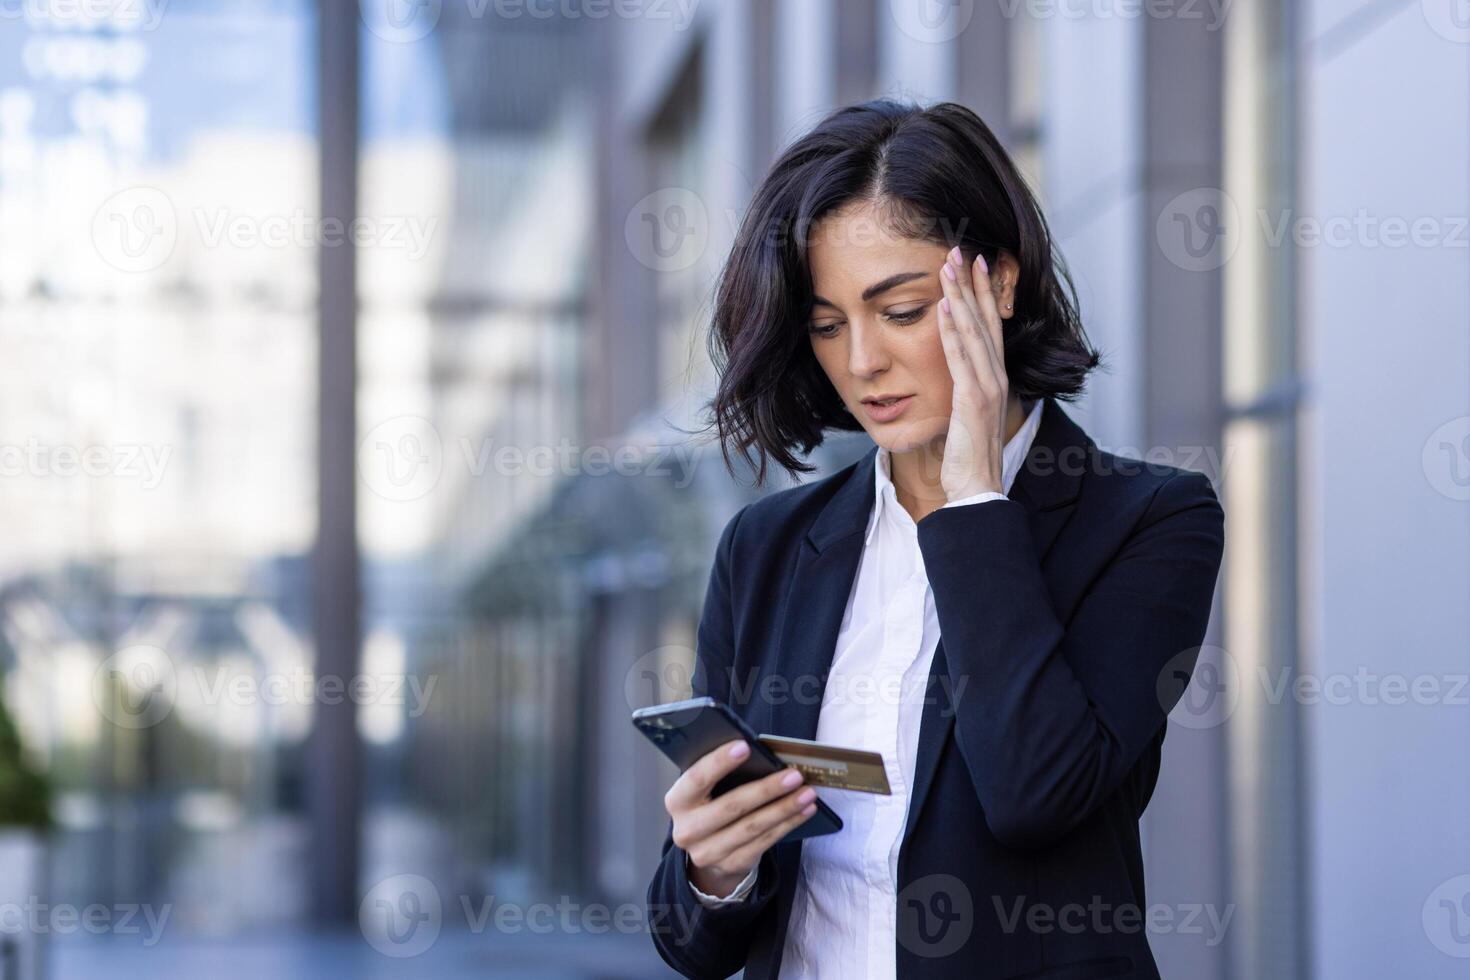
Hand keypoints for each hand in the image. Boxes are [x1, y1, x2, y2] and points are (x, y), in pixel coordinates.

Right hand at [664, 739, 817, 897]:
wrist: (706, 849)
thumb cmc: (710, 804)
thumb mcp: (705, 789)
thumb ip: (720, 774)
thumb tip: (760, 754)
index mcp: (677, 800)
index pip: (696, 778)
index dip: (719, 762)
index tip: (745, 746)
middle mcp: (687, 829)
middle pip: (731, 807)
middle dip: (766, 789)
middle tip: (794, 775)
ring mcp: (708, 852)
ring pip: (752, 827)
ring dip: (784, 809)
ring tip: (807, 793)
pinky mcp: (730, 865)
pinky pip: (764, 843)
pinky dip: (787, 824)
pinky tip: (804, 811)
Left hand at [936, 245, 1009, 499]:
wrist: (977, 489)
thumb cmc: (969, 458)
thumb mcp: (966, 417)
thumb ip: (964, 393)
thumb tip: (953, 379)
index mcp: (995, 379)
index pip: (991, 328)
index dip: (983, 295)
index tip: (975, 266)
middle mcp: (996, 378)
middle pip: (985, 321)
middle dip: (973, 284)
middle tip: (962, 251)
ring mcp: (987, 388)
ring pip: (973, 332)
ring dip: (960, 297)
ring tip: (949, 267)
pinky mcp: (973, 401)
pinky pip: (960, 359)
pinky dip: (953, 332)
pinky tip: (944, 309)